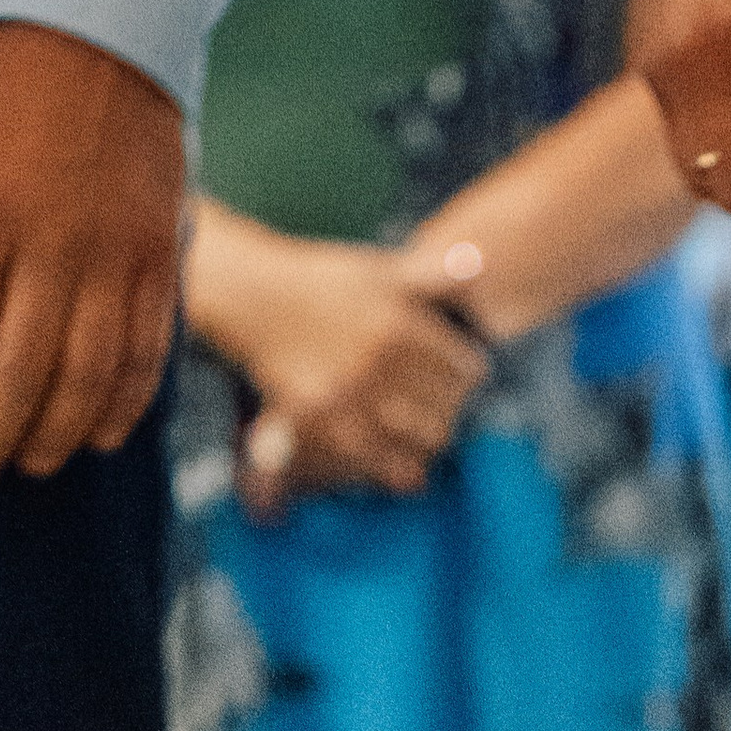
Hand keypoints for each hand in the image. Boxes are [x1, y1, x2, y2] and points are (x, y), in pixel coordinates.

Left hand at [0, 22, 185, 482]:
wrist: (108, 36)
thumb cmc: (2, 93)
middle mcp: (52, 245)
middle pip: (20, 365)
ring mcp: (113, 257)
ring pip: (87, 373)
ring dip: (57, 431)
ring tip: (31, 464)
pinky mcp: (158, 261)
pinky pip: (145, 352)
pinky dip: (123, 404)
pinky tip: (97, 437)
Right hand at [185, 208, 490, 506]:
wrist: (255, 298)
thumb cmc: (322, 281)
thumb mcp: (377, 269)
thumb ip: (429, 272)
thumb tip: (475, 263)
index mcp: (398, 322)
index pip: (463, 366)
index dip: (469, 375)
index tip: (464, 377)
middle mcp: (378, 361)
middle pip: (446, 408)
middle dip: (453, 410)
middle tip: (446, 409)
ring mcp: (350, 395)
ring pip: (421, 440)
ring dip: (429, 440)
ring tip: (425, 433)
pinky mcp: (322, 422)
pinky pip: (378, 461)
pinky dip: (396, 467)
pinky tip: (400, 462)